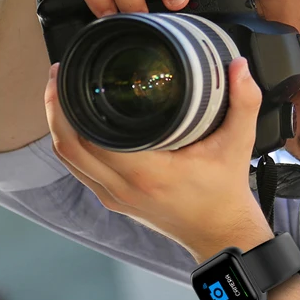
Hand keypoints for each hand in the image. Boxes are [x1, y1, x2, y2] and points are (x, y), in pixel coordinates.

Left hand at [44, 56, 273, 260]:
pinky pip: (79, 170)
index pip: (89, 137)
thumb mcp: (239, 144)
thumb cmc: (225, 193)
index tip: (68, 73)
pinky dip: (71, 145)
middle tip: (58, 73)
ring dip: (59, 127)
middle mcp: (123, 187)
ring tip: (61, 92)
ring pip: (68, 160)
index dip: (69, 104)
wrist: (220, 233)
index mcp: (147, 172)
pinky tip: (75, 122)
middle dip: (55, 108)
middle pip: (68, 146)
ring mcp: (114, 197)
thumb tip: (240, 66)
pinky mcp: (113, 200)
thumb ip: (244, 102)